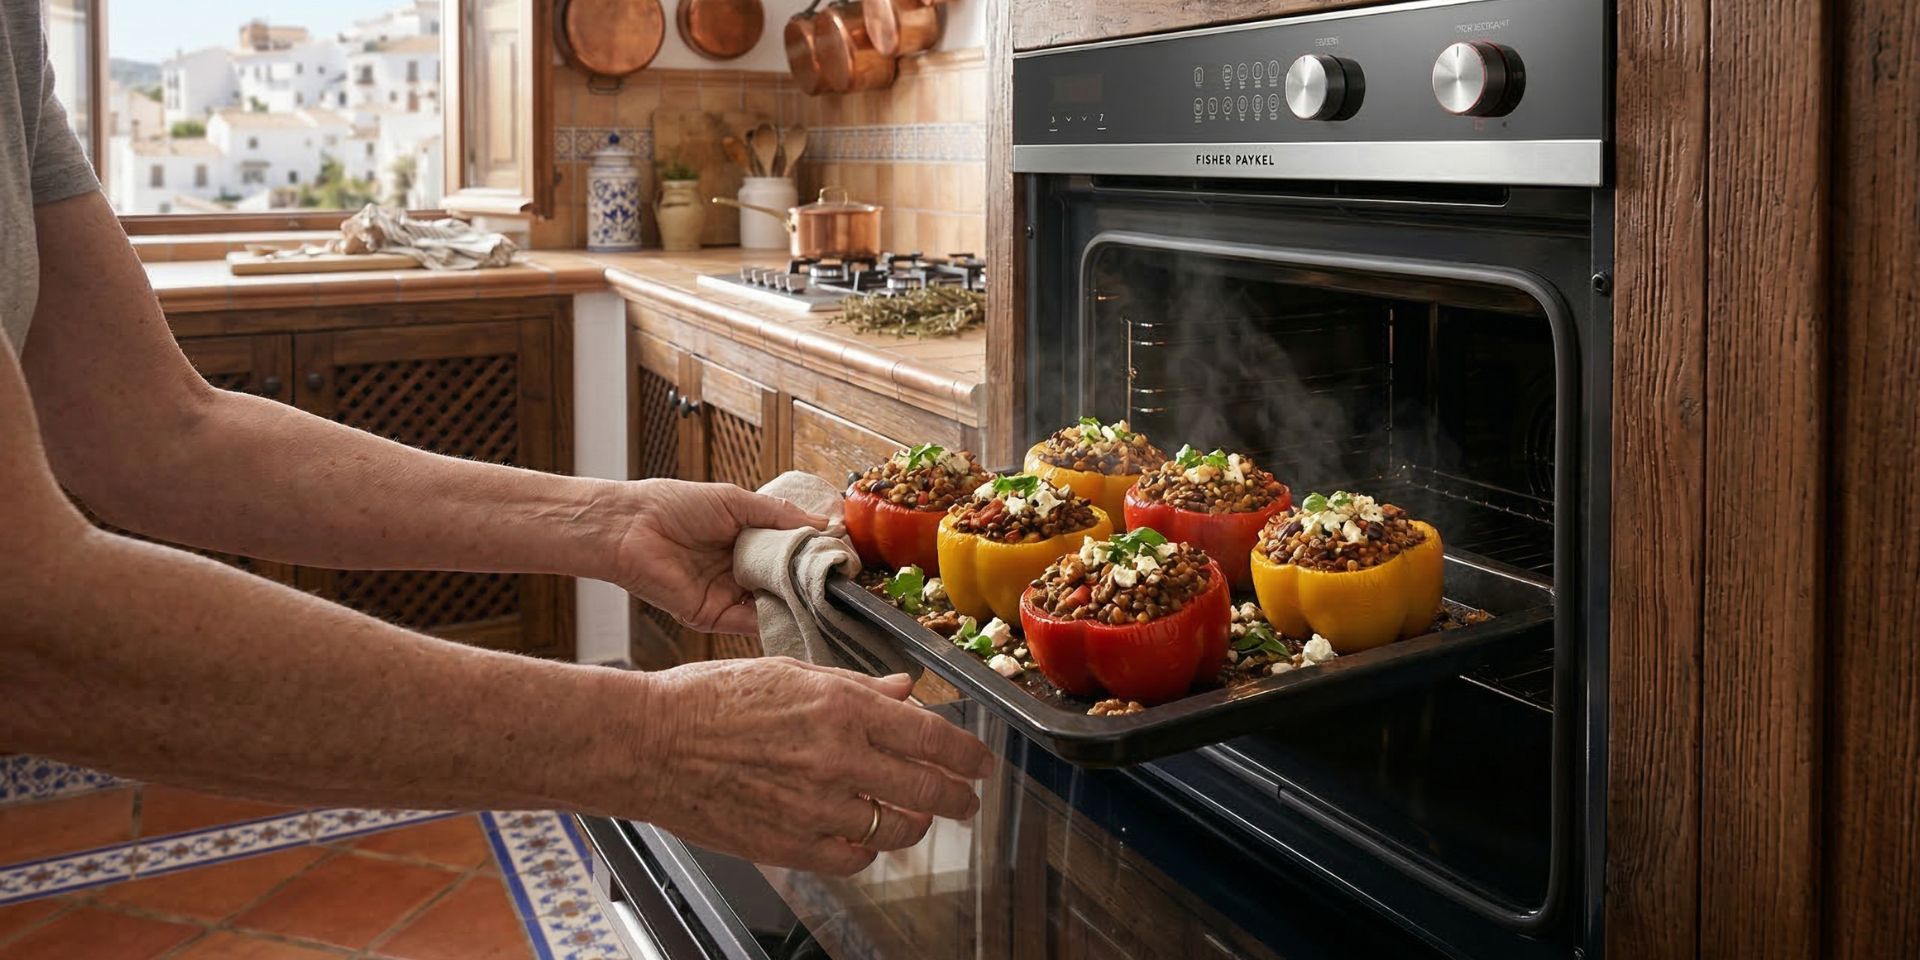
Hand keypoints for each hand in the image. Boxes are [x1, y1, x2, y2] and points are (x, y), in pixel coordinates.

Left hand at [611, 479, 826, 633]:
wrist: (630, 528)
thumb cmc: (675, 505)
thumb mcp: (736, 502)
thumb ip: (779, 515)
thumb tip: (823, 523)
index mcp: (745, 541)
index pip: (788, 553)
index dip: (812, 555)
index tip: (841, 557)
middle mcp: (739, 570)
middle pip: (784, 582)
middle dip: (809, 582)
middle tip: (840, 580)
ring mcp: (727, 595)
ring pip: (772, 605)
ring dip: (797, 603)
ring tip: (826, 598)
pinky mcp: (713, 616)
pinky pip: (750, 624)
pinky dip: (775, 621)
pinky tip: (797, 613)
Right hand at [628, 658, 996, 875]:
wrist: (651, 742)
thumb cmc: (710, 698)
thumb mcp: (790, 671)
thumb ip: (856, 686)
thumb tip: (904, 692)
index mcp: (842, 706)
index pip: (932, 736)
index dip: (967, 755)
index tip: (981, 763)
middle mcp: (838, 757)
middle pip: (927, 789)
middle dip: (958, 798)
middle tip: (967, 801)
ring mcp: (816, 807)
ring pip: (896, 828)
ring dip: (914, 824)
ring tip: (915, 818)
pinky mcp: (790, 844)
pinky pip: (853, 857)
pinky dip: (867, 849)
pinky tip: (863, 836)